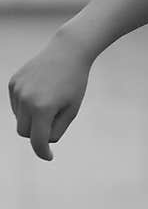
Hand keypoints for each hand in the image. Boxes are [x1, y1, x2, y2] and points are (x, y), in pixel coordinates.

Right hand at [8, 30, 91, 160]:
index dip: (43, 152)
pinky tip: (40, 93)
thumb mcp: (71, 110)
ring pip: (20, 119)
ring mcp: (17, 90)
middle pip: (25, 132)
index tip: (49, 157)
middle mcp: (26, 100)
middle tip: (55, 120)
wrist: (67, 52)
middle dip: (37, 133)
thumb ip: (56, 130)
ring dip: (33, 118)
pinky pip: (17, 105)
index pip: (37, 141)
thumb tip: (41, 142)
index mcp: (43, 109)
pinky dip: (27, 106)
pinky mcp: (13, 83)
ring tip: (50, 101)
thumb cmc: (74, 83)